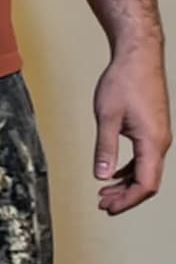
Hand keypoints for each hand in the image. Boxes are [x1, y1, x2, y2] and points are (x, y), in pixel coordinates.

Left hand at [94, 46, 171, 214]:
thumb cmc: (124, 80)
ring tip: (105, 193)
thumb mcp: (107, 116)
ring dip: (126, 184)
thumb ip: (105, 148)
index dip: (127, 201)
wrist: (138, 55)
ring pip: (146, 170)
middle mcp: (161, 142)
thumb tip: (102, 176)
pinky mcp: (154, 128)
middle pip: (147, 182)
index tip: (108, 207)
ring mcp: (159, 135)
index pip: (145, 185)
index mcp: (152, 142)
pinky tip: (114, 172)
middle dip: (125, 197)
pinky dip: (130, 169)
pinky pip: (145, 157)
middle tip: (103, 204)